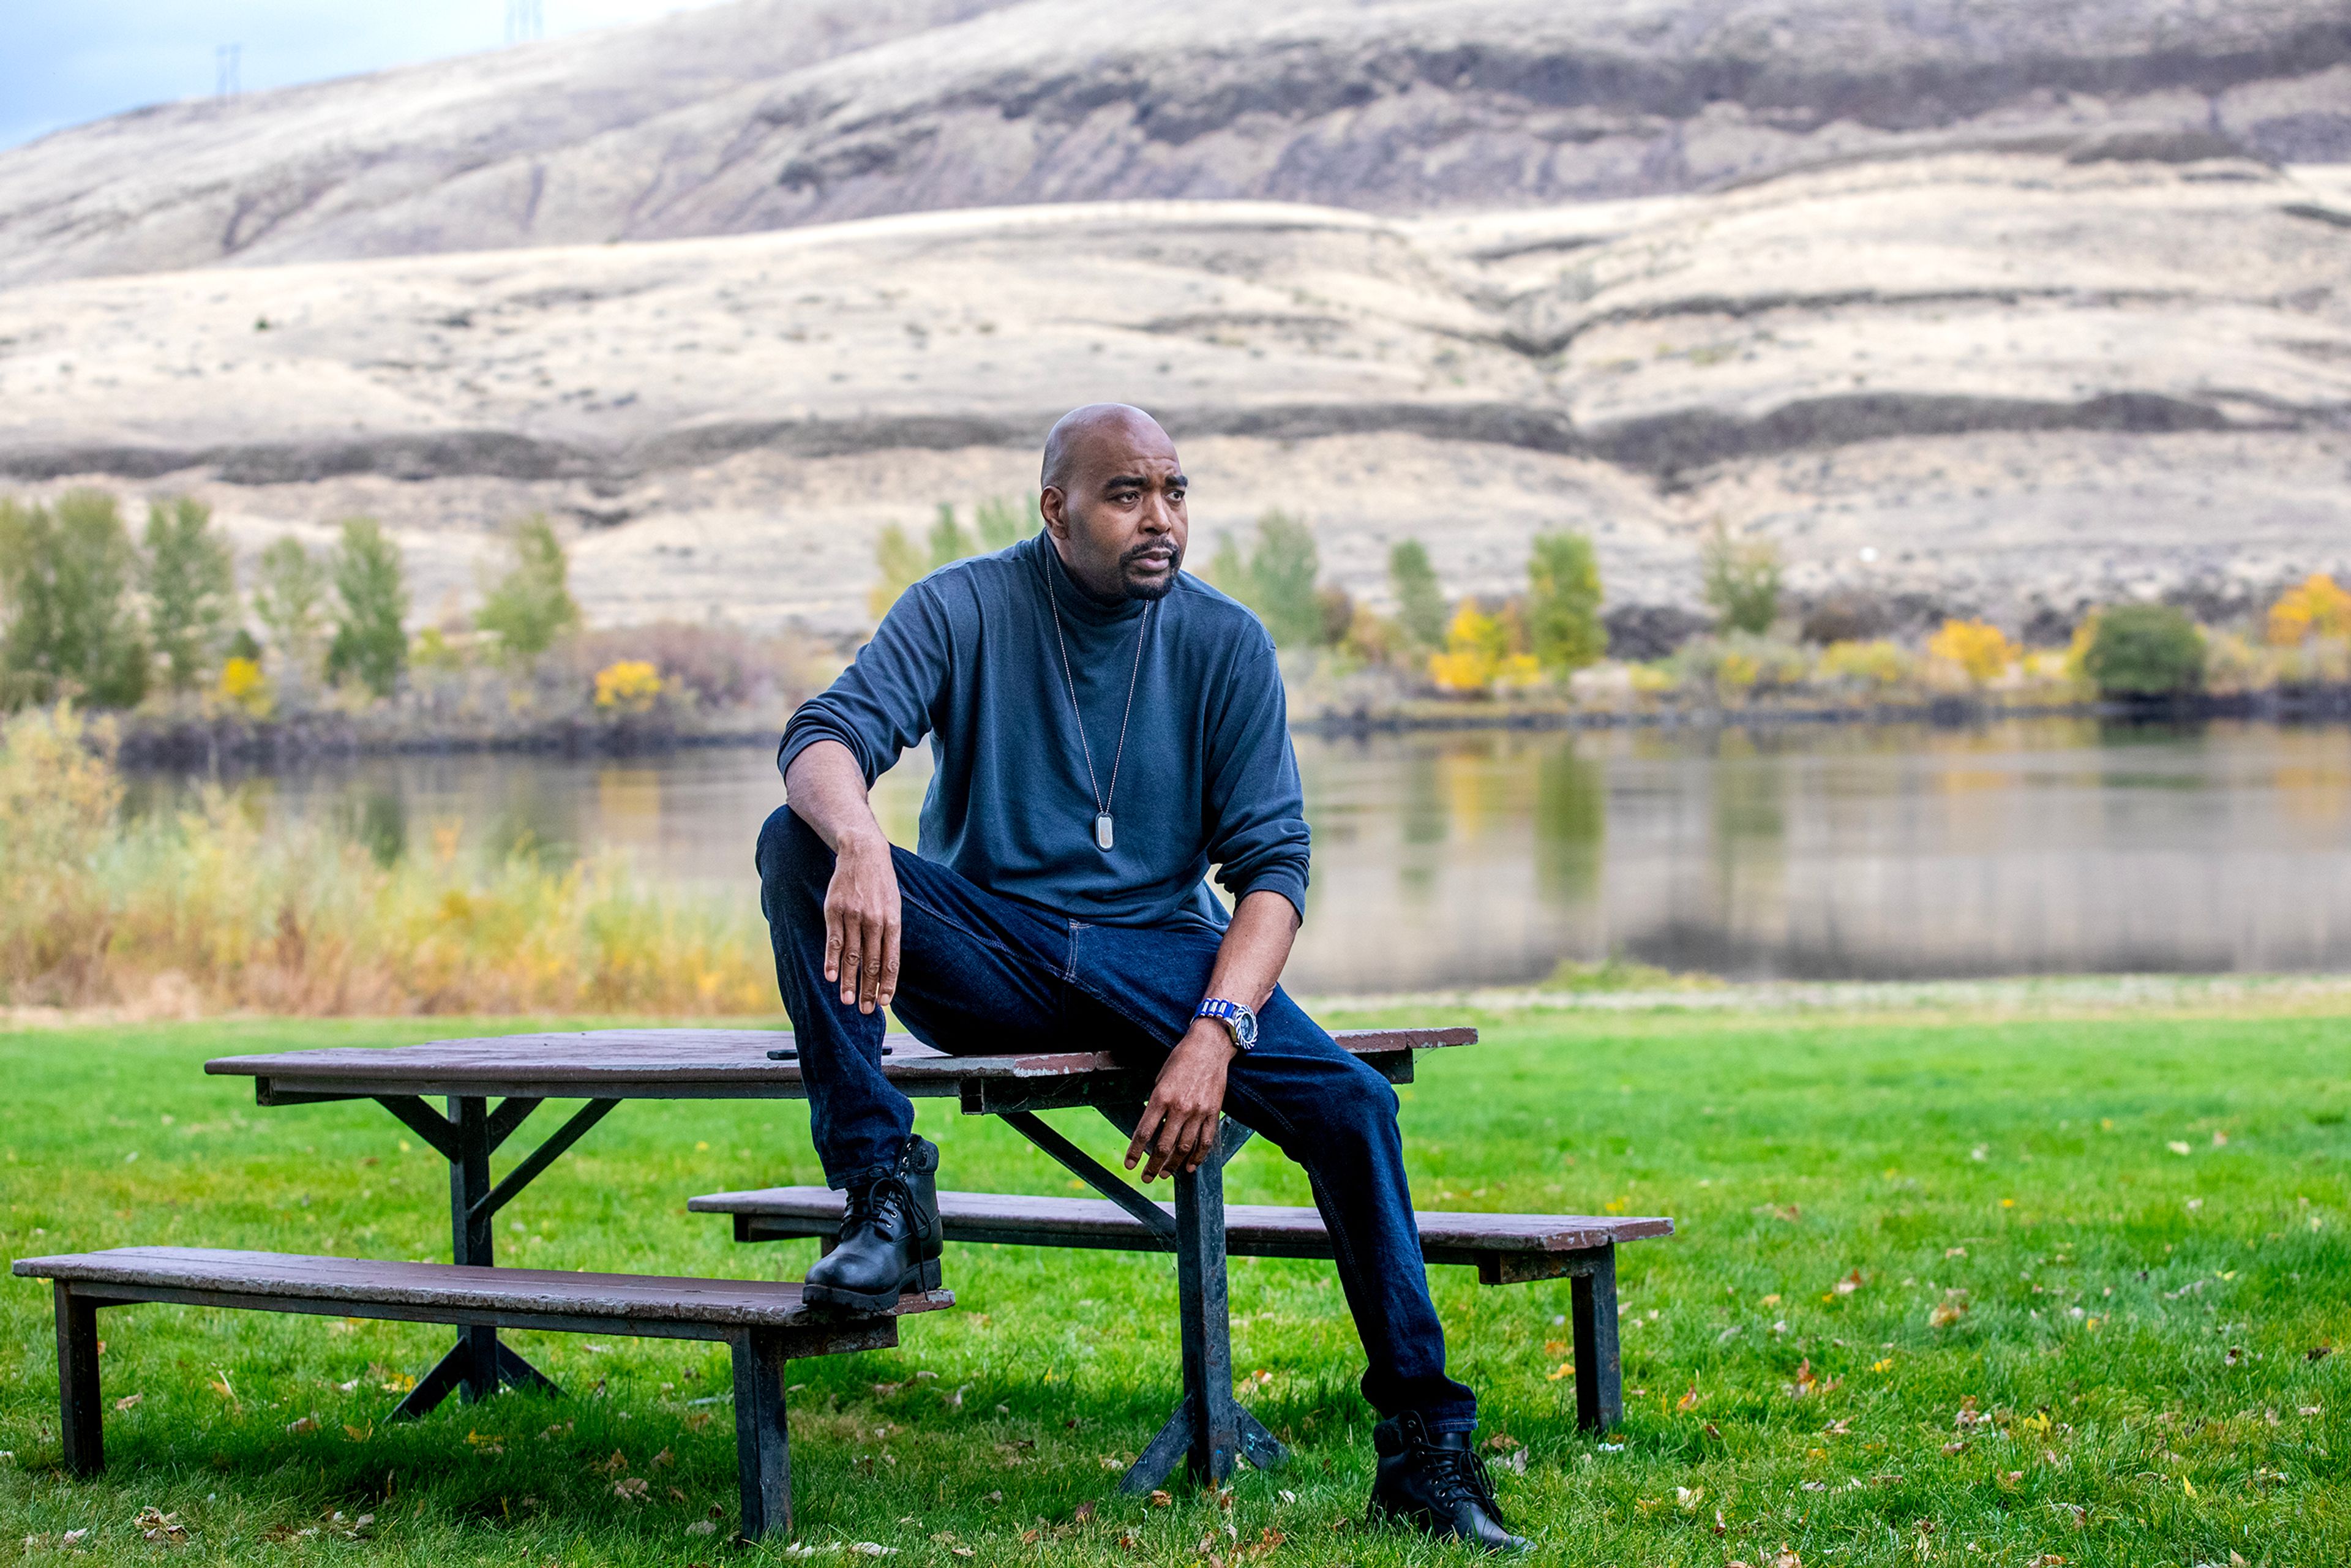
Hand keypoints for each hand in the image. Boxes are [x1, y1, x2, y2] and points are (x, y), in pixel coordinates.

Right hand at [822, 831, 900, 1013]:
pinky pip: (833, 940)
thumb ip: (890, 932)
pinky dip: (831, 960)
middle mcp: (874, 921)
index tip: (884, 1003)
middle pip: (872, 963)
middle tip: (866, 1011)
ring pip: (852, 956)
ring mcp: (853, 916)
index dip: (887, 983)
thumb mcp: (894, 905)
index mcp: (893, 921)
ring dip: (849, 981)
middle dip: (869, 990)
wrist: (862, 852)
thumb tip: (887, 963)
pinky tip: (830, 977)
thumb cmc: (880, 883)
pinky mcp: (834, 910)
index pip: (891, 960)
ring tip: (848, 1002)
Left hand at [1125, 1020, 1235, 1181]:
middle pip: (1164, 1145)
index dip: (1135, 1151)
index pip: (1144, 1132)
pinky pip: (1206, 1140)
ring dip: (1173, 1165)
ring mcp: (1199, 1112)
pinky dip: (1198, 1156)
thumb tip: (1152, 1125)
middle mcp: (1179, 1107)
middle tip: (1147, 1177)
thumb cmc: (1181, 1059)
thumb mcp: (1160, 1077)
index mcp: (1161, 1097)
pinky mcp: (1213, 1112)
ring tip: (1165, 1174)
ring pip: (1185, 1147)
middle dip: (1153, 1165)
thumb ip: (1157, 1102)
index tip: (1129, 1165)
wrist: (1209, 1046)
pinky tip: (1190, 1166)